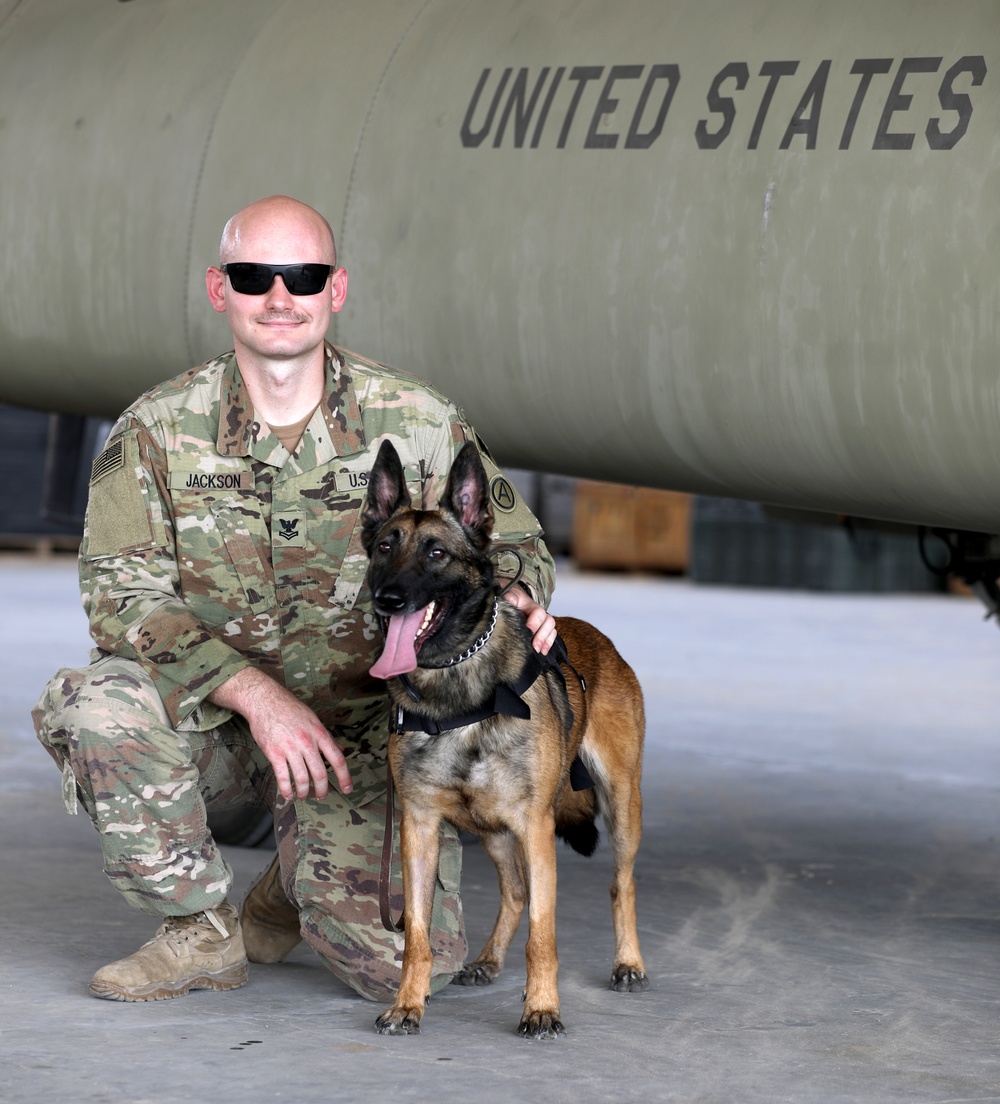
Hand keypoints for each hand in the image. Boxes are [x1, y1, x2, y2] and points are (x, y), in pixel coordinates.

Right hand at [209, 668, 352, 800]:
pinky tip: (288, 794)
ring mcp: (290, 748)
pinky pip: (283, 777)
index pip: (337, 759)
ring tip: (303, 795)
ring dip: (303, 791)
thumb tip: (340, 749)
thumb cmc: (290, 709)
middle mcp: (307, 742)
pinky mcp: (274, 753)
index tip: (347, 788)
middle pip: (320, 773)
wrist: (264, 701)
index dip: (344, 776)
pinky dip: (286, 790)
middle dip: (322, 789)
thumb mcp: (313, 719)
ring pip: (302, 778)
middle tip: (321, 795)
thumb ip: (326, 736)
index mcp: (319, 733)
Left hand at [502, 585, 557, 654]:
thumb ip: (509, 598)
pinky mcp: (542, 630)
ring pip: (551, 629)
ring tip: (539, 651)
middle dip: (542, 635)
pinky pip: (551, 636)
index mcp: (531, 605)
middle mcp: (540, 614)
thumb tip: (508, 600)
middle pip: (548, 622)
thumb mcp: (509, 596)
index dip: (535, 622)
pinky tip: (543, 652)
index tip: (529, 630)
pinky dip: (548, 644)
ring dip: (546, 641)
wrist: (513, 600)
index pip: (538, 612)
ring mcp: (542, 622)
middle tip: (534, 646)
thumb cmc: (511, 600)